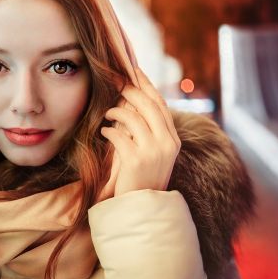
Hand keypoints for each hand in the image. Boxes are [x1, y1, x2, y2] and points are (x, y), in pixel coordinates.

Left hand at [100, 68, 180, 195]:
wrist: (140, 207)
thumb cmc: (141, 177)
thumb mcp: (153, 152)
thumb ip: (149, 129)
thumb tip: (134, 100)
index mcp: (173, 140)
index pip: (160, 105)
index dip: (146, 85)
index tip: (134, 71)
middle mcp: (167, 143)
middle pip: (148, 106)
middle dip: (130, 91)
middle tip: (116, 85)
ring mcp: (153, 152)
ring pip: (133, 117)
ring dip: (116, 111)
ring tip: (108, 113)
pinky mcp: (136, 160)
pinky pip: (119, 134)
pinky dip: (109, 130)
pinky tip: (105, 132)